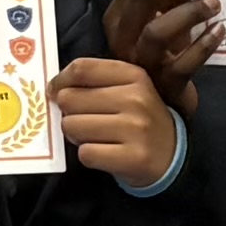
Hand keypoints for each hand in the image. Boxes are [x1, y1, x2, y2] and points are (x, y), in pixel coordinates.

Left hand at [58, 54, 183, 183]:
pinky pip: (85, 153)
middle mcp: (136, 99)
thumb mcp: (128, 90)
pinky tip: (104, 153)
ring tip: (95, 138)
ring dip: (76, 136)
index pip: (81, 68)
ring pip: (73, 126)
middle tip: (84, 121)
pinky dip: (88, 156)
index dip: (60, 81)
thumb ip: (94, 82)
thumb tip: (53, 89)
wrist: (172, 157)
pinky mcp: (131, 158)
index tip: (55, 92)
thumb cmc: (140, 120)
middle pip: (70, 99)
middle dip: (69, 113)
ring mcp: (135, 129)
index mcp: (134, 76)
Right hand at [103, 0, 222, 97]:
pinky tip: (220, 30)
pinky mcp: (164, 87)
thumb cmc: (165, 55)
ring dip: (190, 11)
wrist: (162, 105)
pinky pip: (183, 65)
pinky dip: (204, 45)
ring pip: (158, 30)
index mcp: (119, 16)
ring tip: (214, 3)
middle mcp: (124, 38)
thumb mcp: (163, 20)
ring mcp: (142, 64)